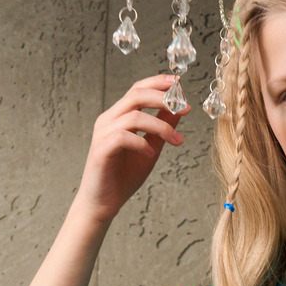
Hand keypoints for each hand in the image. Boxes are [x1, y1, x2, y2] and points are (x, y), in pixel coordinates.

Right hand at [74, 75, 188, 223]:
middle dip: (162, 98)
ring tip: (177, 141)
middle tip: (184, 108)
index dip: (158, 83)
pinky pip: (123, 137)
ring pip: (133, 116)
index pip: (137, 89)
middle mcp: (109, 120)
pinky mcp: (101, 150)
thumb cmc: (124, 176)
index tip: (179, 83)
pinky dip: (141, 143)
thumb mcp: (151, 148)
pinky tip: (150, 154)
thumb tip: (178, 110)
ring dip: (161, 126)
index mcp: (119, 116)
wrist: (103, 203)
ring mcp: (103, 134)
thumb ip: (162, 129)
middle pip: (136, 95)